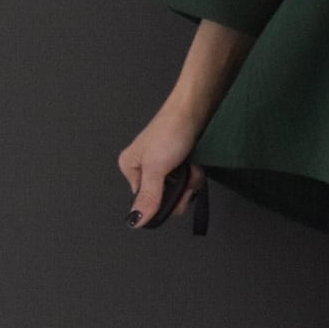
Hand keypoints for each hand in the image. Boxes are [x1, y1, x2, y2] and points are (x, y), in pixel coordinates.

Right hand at [117, 109, 208, 228]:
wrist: (197, 107)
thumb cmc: (171, 127)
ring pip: (180, 189)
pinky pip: (190, 179)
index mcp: (131, 167)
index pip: (144, 202)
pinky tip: (197, 163)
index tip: (173, 193)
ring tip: (191, 165)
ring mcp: (166, 164)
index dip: (162, 202)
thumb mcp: (156, 167)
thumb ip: (148, 196)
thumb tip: (135, 220)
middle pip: (164, 197)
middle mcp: (146, 166)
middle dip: (180, 190)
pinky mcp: (182, 160)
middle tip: (184, 175)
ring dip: (190, 180)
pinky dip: (196, 173)